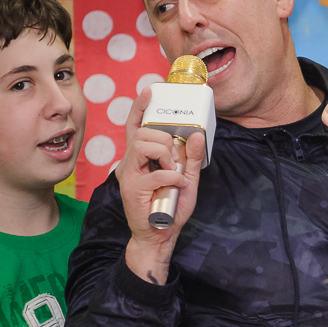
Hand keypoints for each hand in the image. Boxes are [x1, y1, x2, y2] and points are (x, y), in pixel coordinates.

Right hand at [117, 87, 206, 282]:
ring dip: (165, 155)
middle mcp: (131, 163)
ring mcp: (129, 175)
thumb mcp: (187, 179)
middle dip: (165, 140)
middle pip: (143, 133)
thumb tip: (198, 135)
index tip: (149, 91)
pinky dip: (173, 178)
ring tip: (173, 171)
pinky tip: (177, 186)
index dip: (140, 108)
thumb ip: (192, 159)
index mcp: (141, 158)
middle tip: (175, 160)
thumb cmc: (169, 207)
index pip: (136, 126)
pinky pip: (156, 173)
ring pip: (143, 145)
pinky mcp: (133, 189)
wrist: (160, 235)